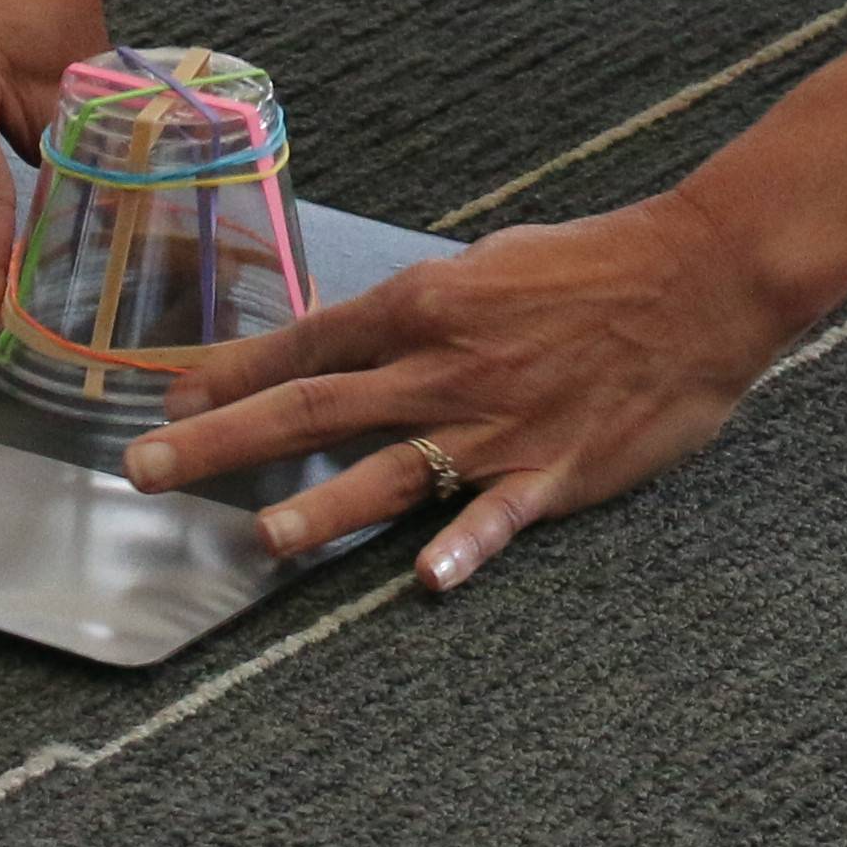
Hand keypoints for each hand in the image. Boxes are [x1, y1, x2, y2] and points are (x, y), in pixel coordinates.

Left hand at [122, 187, 808, 592]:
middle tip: (146, 469)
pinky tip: (427, 582)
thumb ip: (424, 308)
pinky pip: (499, 514)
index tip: (163, 396)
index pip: (305, 341)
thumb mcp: (493, 264)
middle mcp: (445, 363)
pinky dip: (464, 546)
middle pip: (314, 405)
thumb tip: (361, 336)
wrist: (700, 276)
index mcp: (426, 303)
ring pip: (392, 467)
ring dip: (322, 504)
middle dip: (223, 438)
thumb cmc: (596, 264)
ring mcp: (498, 421)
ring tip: (260, 537)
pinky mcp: (554, 466)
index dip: (228, 372)